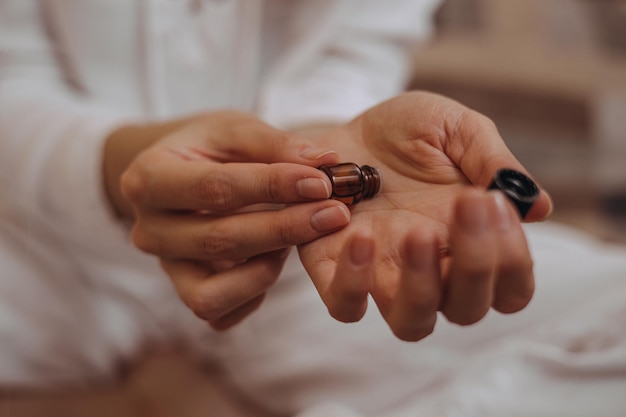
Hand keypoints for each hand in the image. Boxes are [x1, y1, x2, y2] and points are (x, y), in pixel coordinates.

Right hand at [111, 111, 348, 329]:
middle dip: (284, 228)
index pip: (215, 188)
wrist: (179, 175)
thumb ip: (275, 145)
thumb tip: (326, 161)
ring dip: (264, 270)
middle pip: (219, 240)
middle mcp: (148, 229)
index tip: (322, 181)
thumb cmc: (209, 149)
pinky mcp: (184, 291)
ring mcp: (165, 267)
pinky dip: (251, 294)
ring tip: (294, 240)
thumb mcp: (234, 130)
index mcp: (148, 177)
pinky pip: (218, 312)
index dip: (273, 186)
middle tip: (335, 214)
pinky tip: (273, 261)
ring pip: (212, 291)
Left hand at [298, 92, 552, 340]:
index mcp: (469, 244)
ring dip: (419, 286)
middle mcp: (432, 272)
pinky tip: (360, 233)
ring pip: (411, 322)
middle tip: (465, 203)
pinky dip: (353, 282)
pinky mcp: (335, 270)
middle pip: (467, 310)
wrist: (346, 131)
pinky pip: (345, 305)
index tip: (493, 201)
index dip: (513, 259)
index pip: (510, 287)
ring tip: (415, 231)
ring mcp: (383, 276)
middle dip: (476, 265)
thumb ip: (492, 161)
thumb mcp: (455, 129)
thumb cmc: (407, 134)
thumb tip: (539, 206)